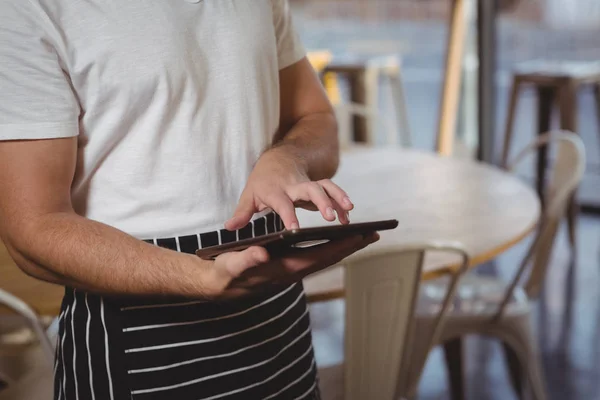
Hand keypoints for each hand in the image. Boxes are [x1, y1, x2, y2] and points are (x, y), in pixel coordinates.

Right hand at [205, 233, 378, 298]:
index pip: (320, 256)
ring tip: (363, 234)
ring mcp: (294, 270)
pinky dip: (331, 247)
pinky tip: (338, 239)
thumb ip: (246, 259)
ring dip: (345, 247)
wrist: (221, 284)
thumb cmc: (227, 272)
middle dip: (352, 246)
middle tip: (374, 233)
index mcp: (286, 268)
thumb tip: (261, 253)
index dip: (342, 246)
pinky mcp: (291, 266)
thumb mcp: (233, 264)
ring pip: (326, 257)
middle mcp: (294, 271)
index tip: (361, 236)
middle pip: (330, 257)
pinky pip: (317, 256)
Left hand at [225, 150, 353, 230]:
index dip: (288, 216)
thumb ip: (241, 214)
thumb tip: (229, 228)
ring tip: (347, 213)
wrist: (278, 159)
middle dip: (321, 202)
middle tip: (330, 217)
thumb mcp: (248, 196)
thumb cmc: (261, 183)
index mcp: (275, 190)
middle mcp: (293, 185)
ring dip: (337, 198)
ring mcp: (308, 183)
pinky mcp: (318, 184)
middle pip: (309, 190)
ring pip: (325, 187)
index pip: (282, 204)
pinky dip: (341, 199)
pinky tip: (349, 212)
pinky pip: (332, 189)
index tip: (295, 230)